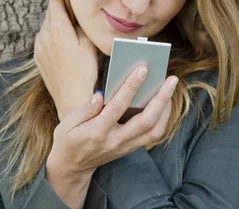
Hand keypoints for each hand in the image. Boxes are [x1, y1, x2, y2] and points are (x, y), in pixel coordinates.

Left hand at [34, 0, 97, 120]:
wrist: (71, 98)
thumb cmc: (85, 71)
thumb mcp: (89, 43)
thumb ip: (82, 23)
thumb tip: (79, 11)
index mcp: (58, 28)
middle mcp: (44, 34)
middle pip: (50, 11)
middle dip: (59, 5)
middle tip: (71, 2)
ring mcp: (39, 46)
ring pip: (46, 25)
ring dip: (56, 21)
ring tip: (70, 25)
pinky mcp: (37, 58)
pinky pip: (44, 39)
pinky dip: (52, 35)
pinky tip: (64, 43)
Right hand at [46, 66, 178, 178]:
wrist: (72, 168)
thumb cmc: (68, 140)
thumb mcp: (67, 124)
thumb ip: (84, 109)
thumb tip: (100, 95)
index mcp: (96, 131)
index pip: (118, 107)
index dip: (131, 87)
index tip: (142, 69)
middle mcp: (115, 141)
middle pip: (145, 121)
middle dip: (160, 99)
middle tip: (171, 80)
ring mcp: (125, 146)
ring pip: (154, 131)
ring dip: (165, 110)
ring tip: (170, 90)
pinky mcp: (130, 148)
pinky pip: (152, 135)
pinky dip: (162, 119)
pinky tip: (164, 104)